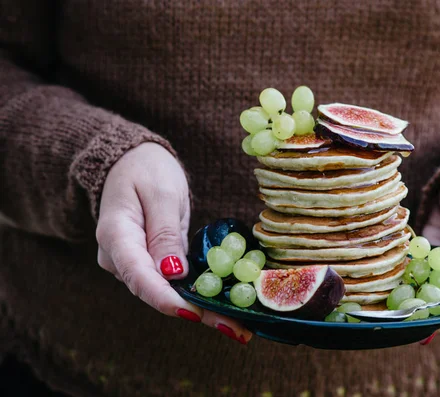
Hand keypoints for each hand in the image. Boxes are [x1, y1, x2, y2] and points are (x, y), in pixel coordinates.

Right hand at [95, 143, 250, 343]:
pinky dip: (197, 295)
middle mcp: (118, 257)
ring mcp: (131, 263)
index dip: (166, 299)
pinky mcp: (148, 263)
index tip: (194, 314)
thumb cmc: (146, 169)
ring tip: (238, 326)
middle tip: (235, 329)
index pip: (139, 276)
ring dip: (201, 309)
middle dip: (195, 312)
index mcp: (116, 235)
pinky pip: (171, 283)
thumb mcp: (162, 194)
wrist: (130, 161)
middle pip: (155, 292)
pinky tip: (225, 309)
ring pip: (165, 292)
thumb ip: (165, 233)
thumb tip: (173, 274)